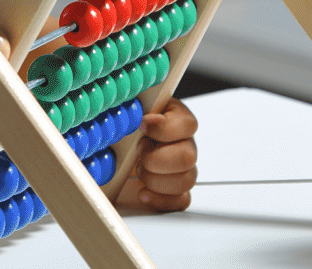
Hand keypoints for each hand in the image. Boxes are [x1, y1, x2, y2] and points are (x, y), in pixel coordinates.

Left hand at [123, 97, 198, 211]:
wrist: (123, 148)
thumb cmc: (130, 128)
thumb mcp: (131, 112)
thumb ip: (134, 111)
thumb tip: (131, 118)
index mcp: (178, 120)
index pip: (187, 125)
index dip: (164, 128)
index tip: (142, 125)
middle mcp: (185, 145)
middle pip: (188, 157)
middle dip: (156, 158)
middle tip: (138, 153)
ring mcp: (185, 169)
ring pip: (186, 181)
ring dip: (156, 179)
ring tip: (138, 171)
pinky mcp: (178, 191)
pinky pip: (181, 200)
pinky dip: (160, 199)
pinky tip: (142, 192)